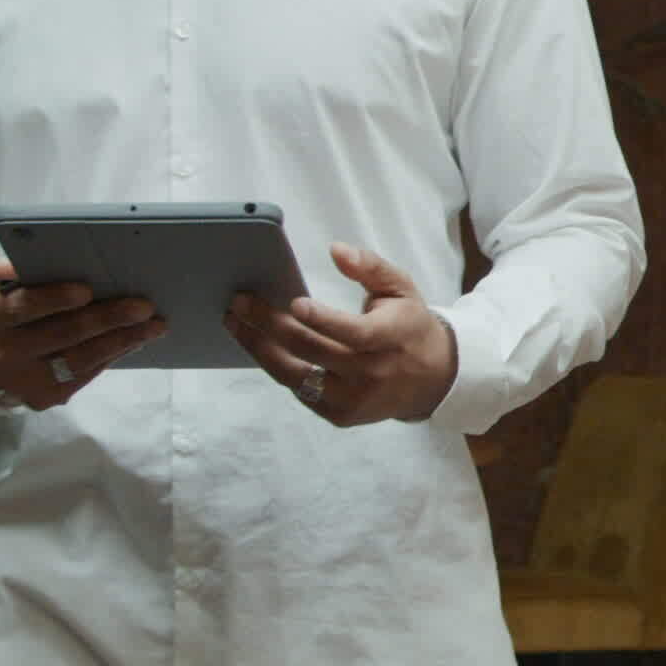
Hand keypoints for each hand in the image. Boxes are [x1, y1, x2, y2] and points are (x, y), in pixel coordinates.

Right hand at [0, 260, 160, 407]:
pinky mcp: (44, 398)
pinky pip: (85, 375)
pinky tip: (133, 341)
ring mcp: (24, 381)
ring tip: (153, 326)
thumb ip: (6, 276)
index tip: (87, 290)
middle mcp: (2, 354)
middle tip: (143, 307)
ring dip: (122, 341)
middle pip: (63, 335)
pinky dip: (112, 356)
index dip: (55, 299)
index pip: (23, 307)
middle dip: (108, 319)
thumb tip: (17, 266)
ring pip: (80, 360)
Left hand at [224, 243, 461, 427]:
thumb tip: (336, 250)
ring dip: (259, 348)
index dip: (323, 320)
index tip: (294, 302)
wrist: (431, 379)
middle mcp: (373, 373)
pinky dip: (275, 366)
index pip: (355, 334)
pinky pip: (298, 390)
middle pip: (314, 351)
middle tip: (240, 301)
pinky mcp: (340, 415)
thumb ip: (370, 267)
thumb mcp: (401, 288)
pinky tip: (256, 343)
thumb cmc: (408, 325)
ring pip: (296, 375)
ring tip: (234, 322)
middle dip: (271, 325)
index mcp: (392, 337)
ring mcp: (354, 399)